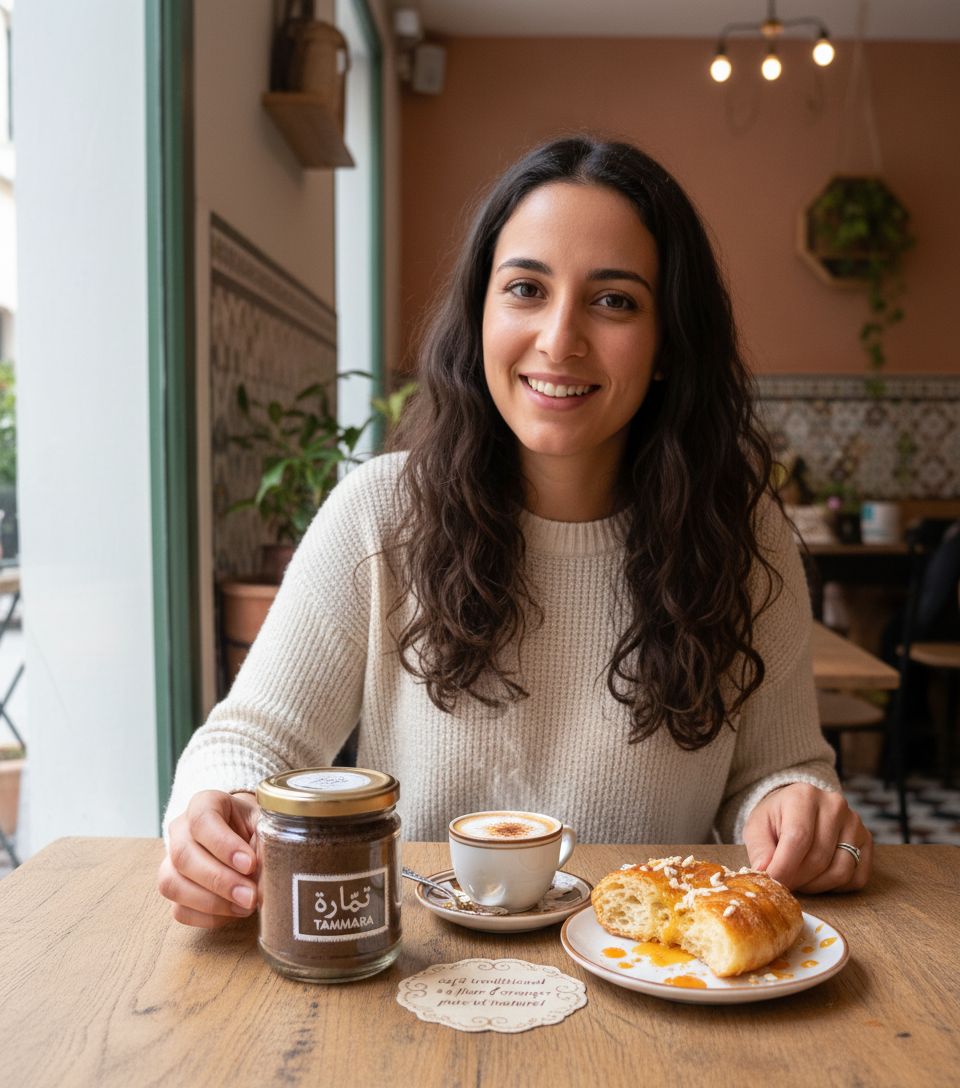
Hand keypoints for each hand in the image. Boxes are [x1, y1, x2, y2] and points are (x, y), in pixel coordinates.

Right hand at [158, 790, 259, 927]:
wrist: (247, 836)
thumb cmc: (256, 827)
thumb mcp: (266, 822)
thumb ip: (268, 839)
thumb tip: (273, 873)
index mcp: (205, 803)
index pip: (202, 820)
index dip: (224, 845)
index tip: (250, 864)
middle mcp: (180, 829)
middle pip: (183, 856)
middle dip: (220, 880)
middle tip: (251, 896)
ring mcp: (171, 860)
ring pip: (172, 884)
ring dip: (211, 902)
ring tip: (246, 906)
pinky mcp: (174, 888)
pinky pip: (179, 909)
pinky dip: (208, 916)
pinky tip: (234, 911)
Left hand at [742, 782, 871, 892]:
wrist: (798, 808)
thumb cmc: (776, 819)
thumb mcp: (757, 827)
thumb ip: (759, 849)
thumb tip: (764, 873)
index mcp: (804, 796)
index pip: (798, 838)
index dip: (784, 866)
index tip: (772, 883)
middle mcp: (834, 805)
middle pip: (819, 858)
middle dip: (797, 879)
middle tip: (783, 885)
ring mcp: (855, 823)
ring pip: (840, 871)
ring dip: (816, 885)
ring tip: (799, 880)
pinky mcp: (867, 840)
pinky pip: (856, 878)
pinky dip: (835, 887)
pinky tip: (818, 877)